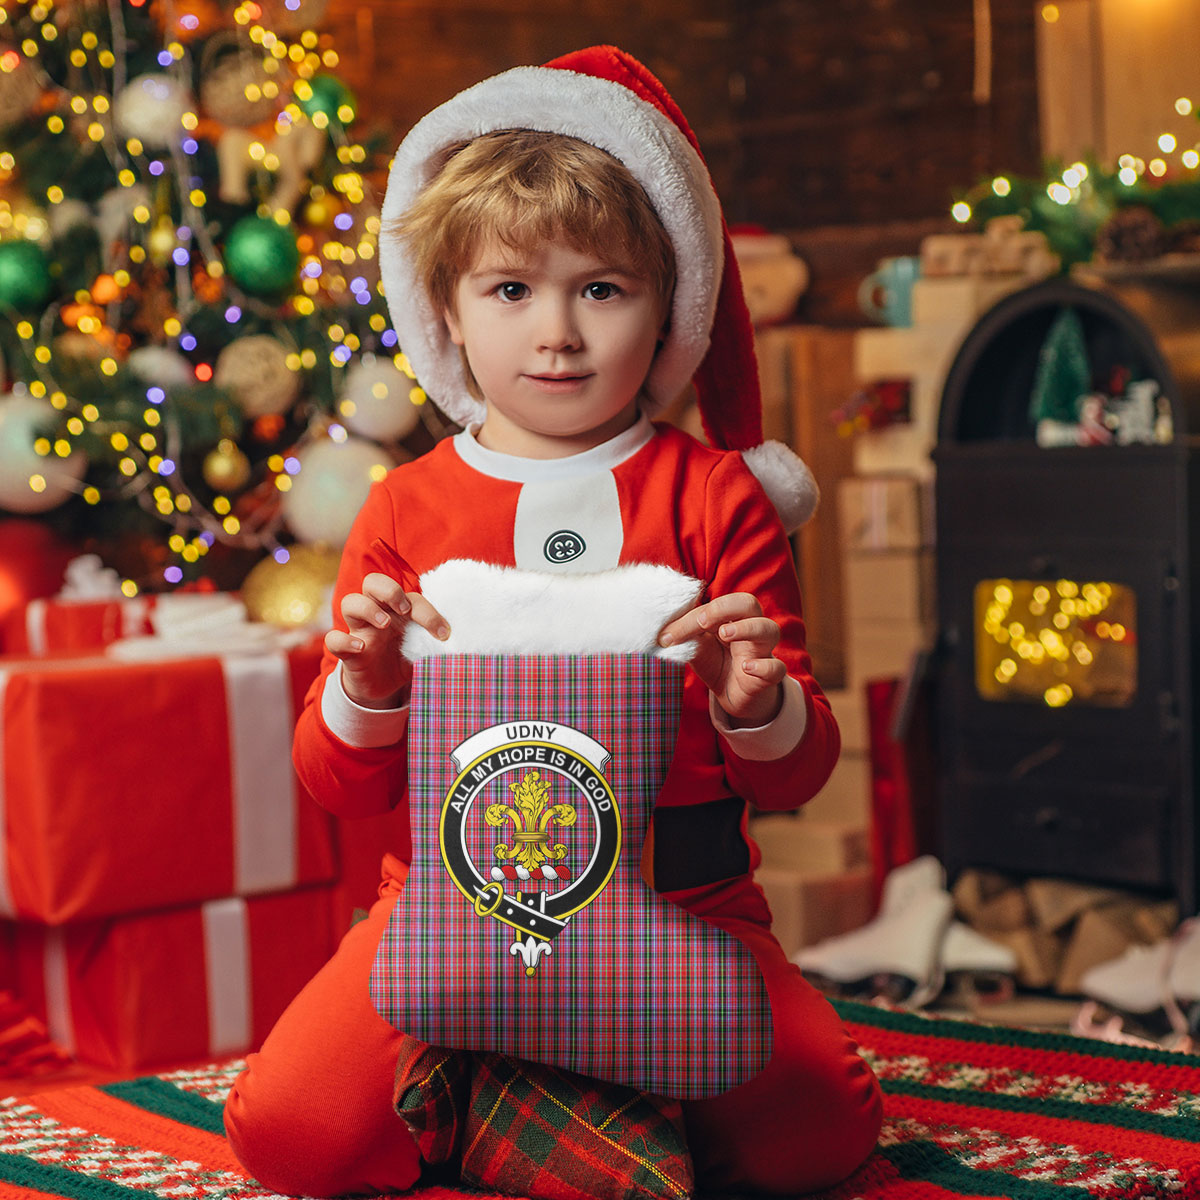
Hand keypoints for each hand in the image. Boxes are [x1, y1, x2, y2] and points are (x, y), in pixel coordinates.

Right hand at [324, 572, 448, 708]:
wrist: (384, 689)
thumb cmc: (405, 659)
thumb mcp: (423, 650)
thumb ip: (436, 644)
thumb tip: (461, 645)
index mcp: (398, 610)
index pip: (410, 596)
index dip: (428, 612)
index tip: (443, 633)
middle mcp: (377, 613)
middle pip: (373, 582)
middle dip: (389, 590)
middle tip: (404, 609)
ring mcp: (359, 630)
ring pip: (350, 602)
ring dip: (368, 608)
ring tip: (385, 624)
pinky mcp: (346, 652)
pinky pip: (333, 639)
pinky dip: (343, 640)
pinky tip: (361, 648)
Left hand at [658, 592, 785, 726]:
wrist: (733, 696)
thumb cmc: (717, 663)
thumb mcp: (697, 648)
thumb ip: (685, 636)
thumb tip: (661, 632)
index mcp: (731, 617)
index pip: (716, 605)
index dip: (692, 616)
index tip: (668, 635)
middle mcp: (750, 628)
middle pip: (749, 603)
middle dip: (725, 608)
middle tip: (702, 622)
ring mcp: (762, 651)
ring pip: (769, 629)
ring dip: (747, 628)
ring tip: (725, 634)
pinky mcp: (769, 676)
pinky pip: (776, 668)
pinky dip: (764, 666)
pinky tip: (746, 667)